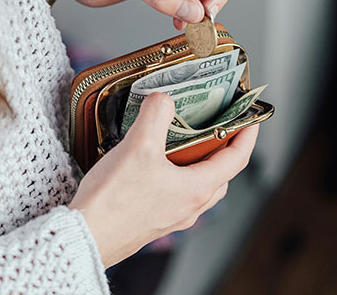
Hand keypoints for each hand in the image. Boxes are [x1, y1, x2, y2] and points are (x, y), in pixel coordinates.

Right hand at [68, 93, 258, 267]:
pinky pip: (175, 193)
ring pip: (198, 185)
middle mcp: (190, 205)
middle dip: (222, 147)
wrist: (85, 236)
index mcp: (196, 188)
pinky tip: (153, 164)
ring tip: (182, 140)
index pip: (236, 159)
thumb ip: (156, 114)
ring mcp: (172, 215)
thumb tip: (163, 99)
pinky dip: (175, 174)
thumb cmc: (114, 202)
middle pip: (220, 173)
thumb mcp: (139, 146)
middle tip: (216, 125)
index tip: (250, 118)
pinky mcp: (153, 219)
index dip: (247, 135)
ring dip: (198, 162)